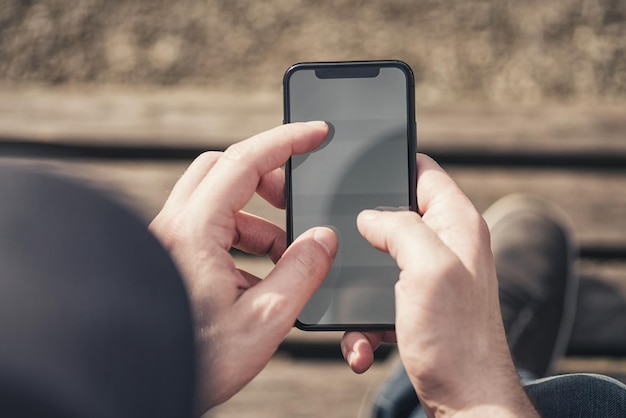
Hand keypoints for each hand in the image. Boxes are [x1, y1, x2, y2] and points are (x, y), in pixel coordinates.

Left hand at [149, 122, 337, 412]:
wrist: (135, 387)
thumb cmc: (194, 360)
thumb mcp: (263, 321)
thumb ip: (301, 273)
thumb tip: (323, 238)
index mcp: (194, 232)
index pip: (245, 161)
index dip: (287, 140)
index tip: (317, 132)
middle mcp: (174, 227)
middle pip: (224, 169)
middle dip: (267, 177)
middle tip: (296, 200)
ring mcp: (167, 240)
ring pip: (217, 202)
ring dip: (255, 219)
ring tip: (283, 256)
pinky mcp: (168, 257)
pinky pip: (208, 229)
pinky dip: (238, 239)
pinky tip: (256, 278)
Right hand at [341, 154, 535, 415]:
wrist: (465, 401)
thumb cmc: (455, 339)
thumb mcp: (428, 268)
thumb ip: (400, 227)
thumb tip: (370, 216)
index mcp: (457, 224)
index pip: (425, 171)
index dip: (392, 163)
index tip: (358, 168)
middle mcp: (446, 246)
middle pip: (394, 216)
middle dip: (363, 232)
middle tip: (339, 243)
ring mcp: (430, 277)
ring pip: (378, 260)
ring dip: (358, 286)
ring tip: (354, 313)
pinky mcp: (415, 305)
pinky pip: (378, 299)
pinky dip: (364, 320)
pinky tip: (363, 342)